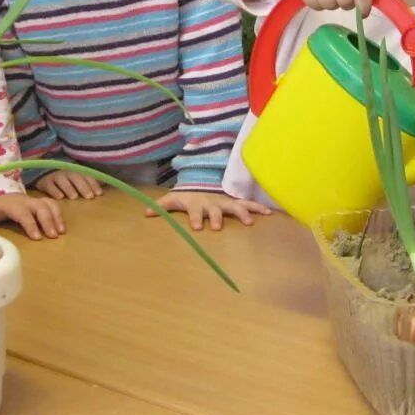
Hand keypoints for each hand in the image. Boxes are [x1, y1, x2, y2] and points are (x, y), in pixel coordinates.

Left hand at [0, 192, 64, 240]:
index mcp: (10, 204)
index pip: (22, 212)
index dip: (30, 224)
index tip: (38, 237)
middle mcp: (24, 201)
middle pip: (40, 207)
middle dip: (48, 220)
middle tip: (53, 236)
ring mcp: (33, 201)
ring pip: (49, 204)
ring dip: (56, 217)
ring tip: (61, 232)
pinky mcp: (39, 202)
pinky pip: (53, 204)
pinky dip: (59, 214)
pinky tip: (62, 226)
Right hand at [35, 170, 102, 199]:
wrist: (44, 175)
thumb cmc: (66, 181)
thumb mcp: (79, 180)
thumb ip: (91, 182)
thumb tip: (108, 183)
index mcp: (77, 172)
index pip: (86, 176)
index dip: (93, 183)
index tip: (98, 193)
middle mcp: (66, 172)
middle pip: (75, 177)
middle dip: (83, 186)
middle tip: (89, 196)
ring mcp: (55, 176)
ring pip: (62, 180)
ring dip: (69, 188)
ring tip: (74, 197)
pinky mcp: (44, 182)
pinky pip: (49, 185)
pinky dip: (54, 190)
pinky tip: (60, 197)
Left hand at [145, 191, 271, 231]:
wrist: (202, 186)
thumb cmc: (188, 198)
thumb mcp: (174, 200)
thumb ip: (161, 206)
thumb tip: (145, 213)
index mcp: (197, 204)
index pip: (195, 211)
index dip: (196, 218)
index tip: (197, 228)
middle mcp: (213, 203)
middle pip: (216, 210)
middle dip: (217, 217)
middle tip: (218, 226)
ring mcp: (225, 202)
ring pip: (235, 206)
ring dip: (242, 213)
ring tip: (250, 222)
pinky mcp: (235, 203)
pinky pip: (248, 205)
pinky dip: (258, 208)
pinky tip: (269, 213)